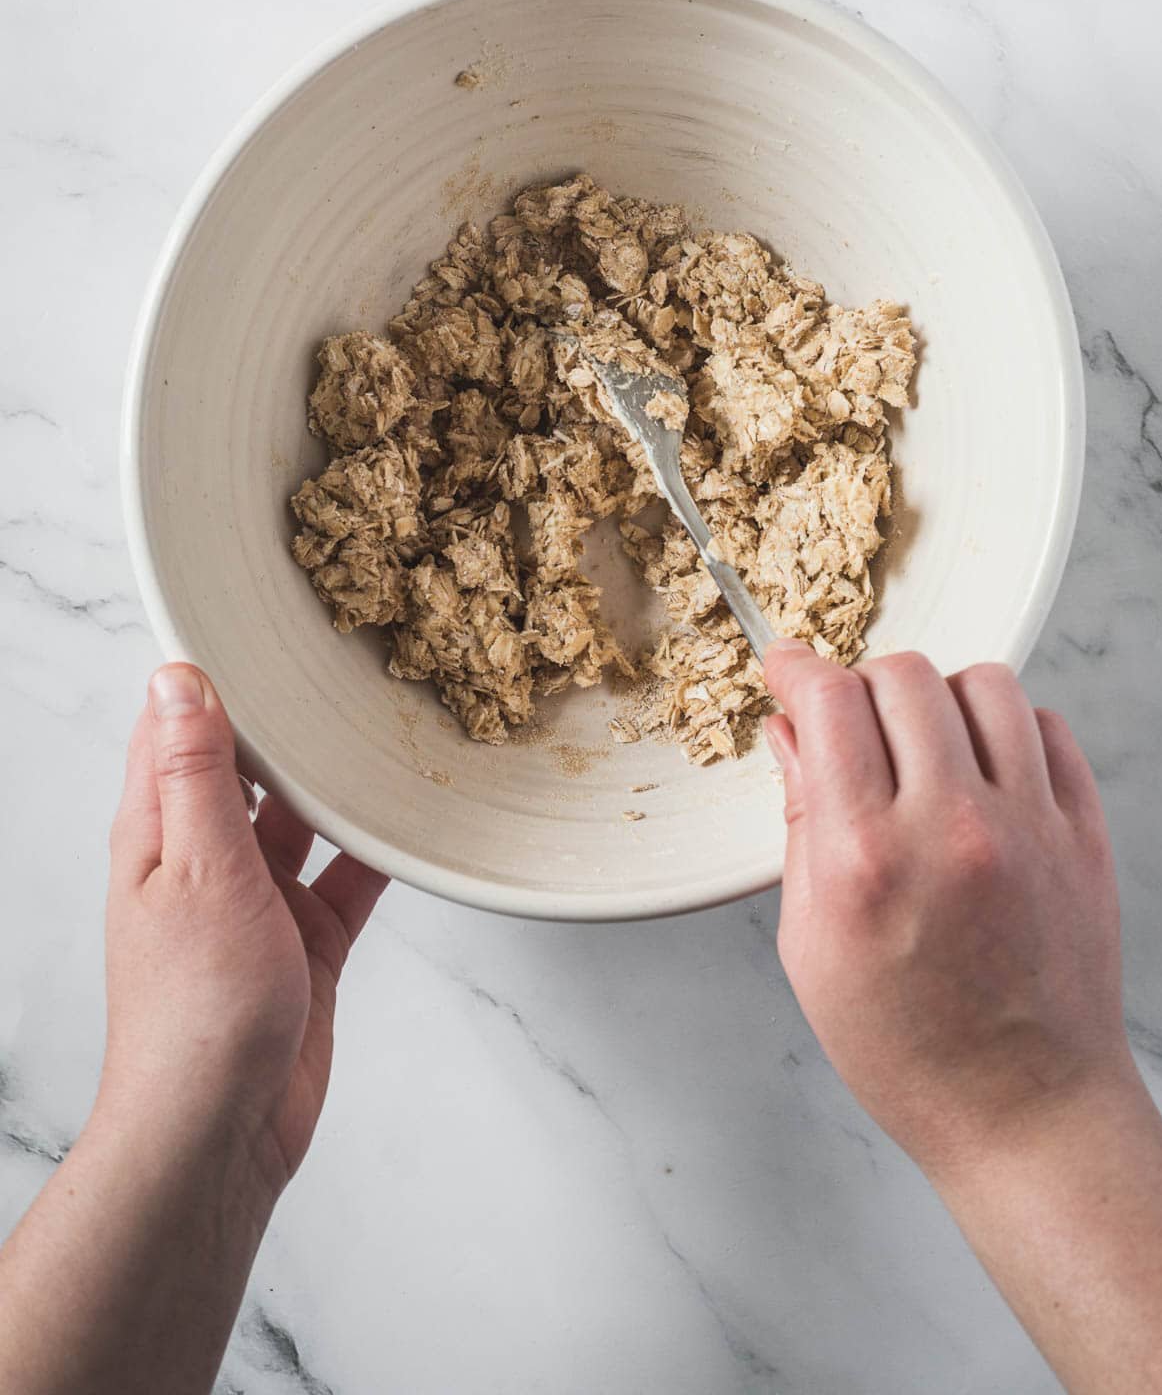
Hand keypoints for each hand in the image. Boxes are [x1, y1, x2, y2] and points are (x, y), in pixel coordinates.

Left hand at [100, 663, 387, 1218]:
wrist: (221, 1130)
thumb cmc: (194, 1011)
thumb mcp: (198, 866)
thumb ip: (197, 773)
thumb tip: (176, 679)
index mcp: (159, 833)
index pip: (174, 731)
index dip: (208, 678)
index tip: (254, 625)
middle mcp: (203, 860)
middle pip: (245, 769)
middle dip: (283, 724)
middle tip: (336, 666)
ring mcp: (256, 902)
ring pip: (301, 819)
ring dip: (333, 783)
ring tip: (380, 726)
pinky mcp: (304, 942)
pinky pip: (347, 878)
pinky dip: (374, 849)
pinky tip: (409, 820)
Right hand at [764, 642, 1138, 1181]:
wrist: (1025, 1112)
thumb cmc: (910, 1049)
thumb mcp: (811, 945)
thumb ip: (801, 824)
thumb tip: (790, 737)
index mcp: (867, 859)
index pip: (830, 702)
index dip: (797, 668)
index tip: (787, 668)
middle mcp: (951, 828)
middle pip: (904, 675)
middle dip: (862, 685)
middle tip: (851, 723)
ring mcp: (1029, 827)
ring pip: (984, 684)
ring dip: (939, 698)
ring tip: (923, 744)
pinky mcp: (1083, 836)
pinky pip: (1050, 727)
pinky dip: (1009, 729)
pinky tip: (983, 769)